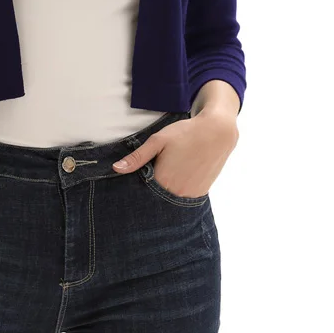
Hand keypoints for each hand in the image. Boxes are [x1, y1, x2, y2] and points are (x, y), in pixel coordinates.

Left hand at [112, 110, 237, 197]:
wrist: (217, 132)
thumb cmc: (185, 133)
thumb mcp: (157, 141)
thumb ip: (137, 158)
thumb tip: (116, 169)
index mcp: (163, 180)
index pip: (142, 193)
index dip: (136, 187)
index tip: (136, 180)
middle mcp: (177, 192)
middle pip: (157, 199)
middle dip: (151, 192)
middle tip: (154, 176)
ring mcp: (191, 195)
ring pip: (171, 200)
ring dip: (165, 193)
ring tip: (167, 175)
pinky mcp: (201, 193)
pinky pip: (184, 198)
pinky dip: (178, 191)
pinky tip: (178, 178)